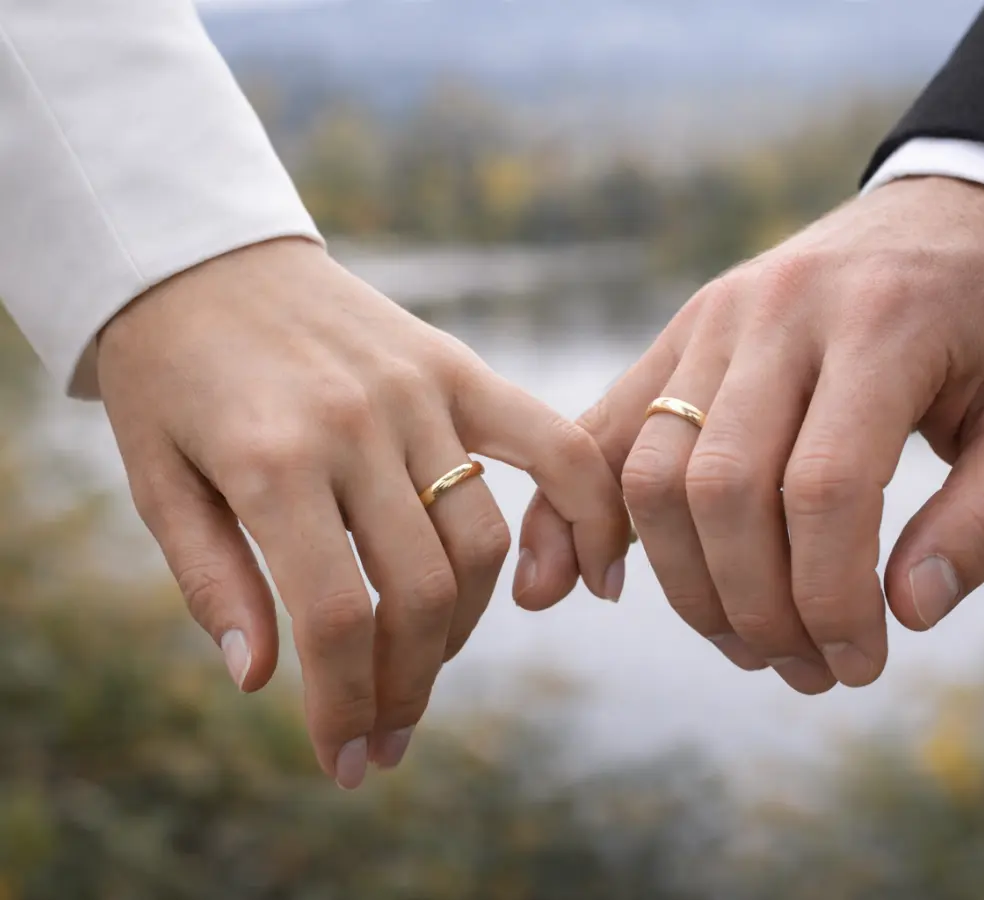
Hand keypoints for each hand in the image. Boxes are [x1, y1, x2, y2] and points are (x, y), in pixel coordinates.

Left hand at [97, 238, 628, 787]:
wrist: (202, 256)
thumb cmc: (168, 375)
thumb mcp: (156, 481)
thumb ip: (213, 580)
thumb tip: (263, 680)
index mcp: (270, 458)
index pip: (334, 616)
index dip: (346, 705)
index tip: (347, 760)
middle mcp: (358, 426)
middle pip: (420, 591)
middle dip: (408, 686)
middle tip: (388, 736)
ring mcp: (420, 391)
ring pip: (483, 541)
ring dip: (464, 627)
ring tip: (428, 661)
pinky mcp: (457, 368)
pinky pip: (550, 444)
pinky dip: (586, 514)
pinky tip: (597, 579)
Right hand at [515, 177, 983, 691]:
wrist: (972, 205)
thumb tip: (906, 613)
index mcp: (885, 320)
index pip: (826, 487)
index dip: (832, 598)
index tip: (859, 663)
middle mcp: (780, 307)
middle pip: (722, 487)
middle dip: (754, 606)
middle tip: (805, 671)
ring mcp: (718, 314)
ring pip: (652, 470)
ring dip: (686, 581)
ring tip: (745, 642)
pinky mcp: (686, 329)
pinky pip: (608, 426)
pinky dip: (584, 508)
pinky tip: (589, 580)